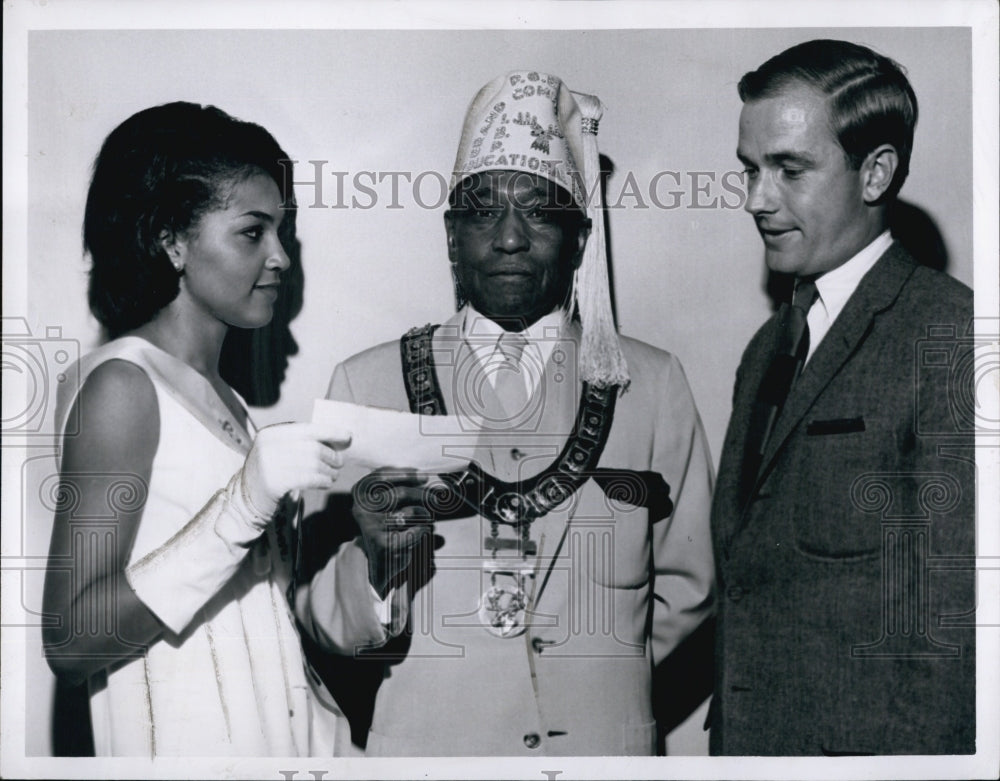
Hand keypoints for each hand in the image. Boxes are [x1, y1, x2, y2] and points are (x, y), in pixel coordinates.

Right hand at [241, 421, 351, 520]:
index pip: (306, 429)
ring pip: (312, 463)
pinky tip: (326, 482)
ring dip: (329, 470)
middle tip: (339, 463)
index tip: (347, 436)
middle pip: (312, 447)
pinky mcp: (274, 483)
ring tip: (333, 475)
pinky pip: (308, 478)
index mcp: (270, 434)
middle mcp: (268, 446)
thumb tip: (334, 438)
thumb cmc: (270, 473)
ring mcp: (269, 465)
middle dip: (331, 455)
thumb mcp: (277, 451)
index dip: (330, 432)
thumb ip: (299, 443)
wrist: (246, 498)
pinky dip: (322, 480)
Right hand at [352, 467, 433, 594]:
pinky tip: (421, 531)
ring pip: (409, 512)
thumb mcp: (385, 502)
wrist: (376, 561)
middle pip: (400, 493)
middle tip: (434, 498)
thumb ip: (399, 486)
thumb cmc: (385, 524)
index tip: (424, 476)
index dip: (406, 474)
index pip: (382, 476)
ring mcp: (373, 527)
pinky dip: (423, 530)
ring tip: (425, 517)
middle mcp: (363, 510)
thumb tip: (424, 478)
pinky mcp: (385, 545)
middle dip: (422, 494)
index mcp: (360, 494)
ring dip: (423, 514)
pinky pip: (415, 531)